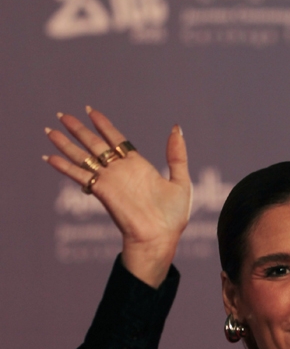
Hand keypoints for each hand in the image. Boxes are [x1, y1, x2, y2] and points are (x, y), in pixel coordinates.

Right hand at [44, 107, 192, 286]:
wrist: (160, 238)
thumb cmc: (172, 216)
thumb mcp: (180, 181)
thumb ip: (177, 155)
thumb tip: (176, 128)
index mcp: (138, 165)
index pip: (116, 139)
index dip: (103, 125)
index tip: (91, 111)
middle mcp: (120, 170)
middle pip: (94, 144)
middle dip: (78, 129)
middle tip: (62, 115)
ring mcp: (109, 180)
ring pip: (82, 156)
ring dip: (65, 144)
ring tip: (49, 130)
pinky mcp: (102, 190)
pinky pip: (79, 175)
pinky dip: (64, 167)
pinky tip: (49, 157)